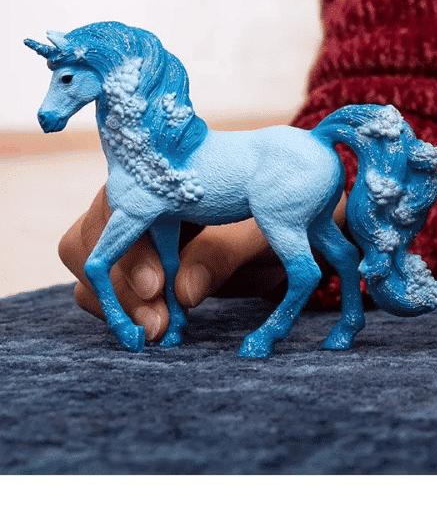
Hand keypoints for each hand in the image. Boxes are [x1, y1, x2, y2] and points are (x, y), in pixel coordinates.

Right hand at [60, 186, 273, 340]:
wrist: (272, 241)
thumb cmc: (268, 221)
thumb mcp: (256, 233)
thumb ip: (221, 256)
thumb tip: (183, 293)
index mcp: (161, 179)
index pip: (120, 208)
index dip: (133, 250)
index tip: (156, 288)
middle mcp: (132, 204)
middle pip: (89, 242)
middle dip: (122, 287)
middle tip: (158, 325)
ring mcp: (124, 239)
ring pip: (90, 270)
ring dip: (116, 305)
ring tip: (160, 331)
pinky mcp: (126, 272)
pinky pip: (99, 293)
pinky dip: (121, 314)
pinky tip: (155, 330)